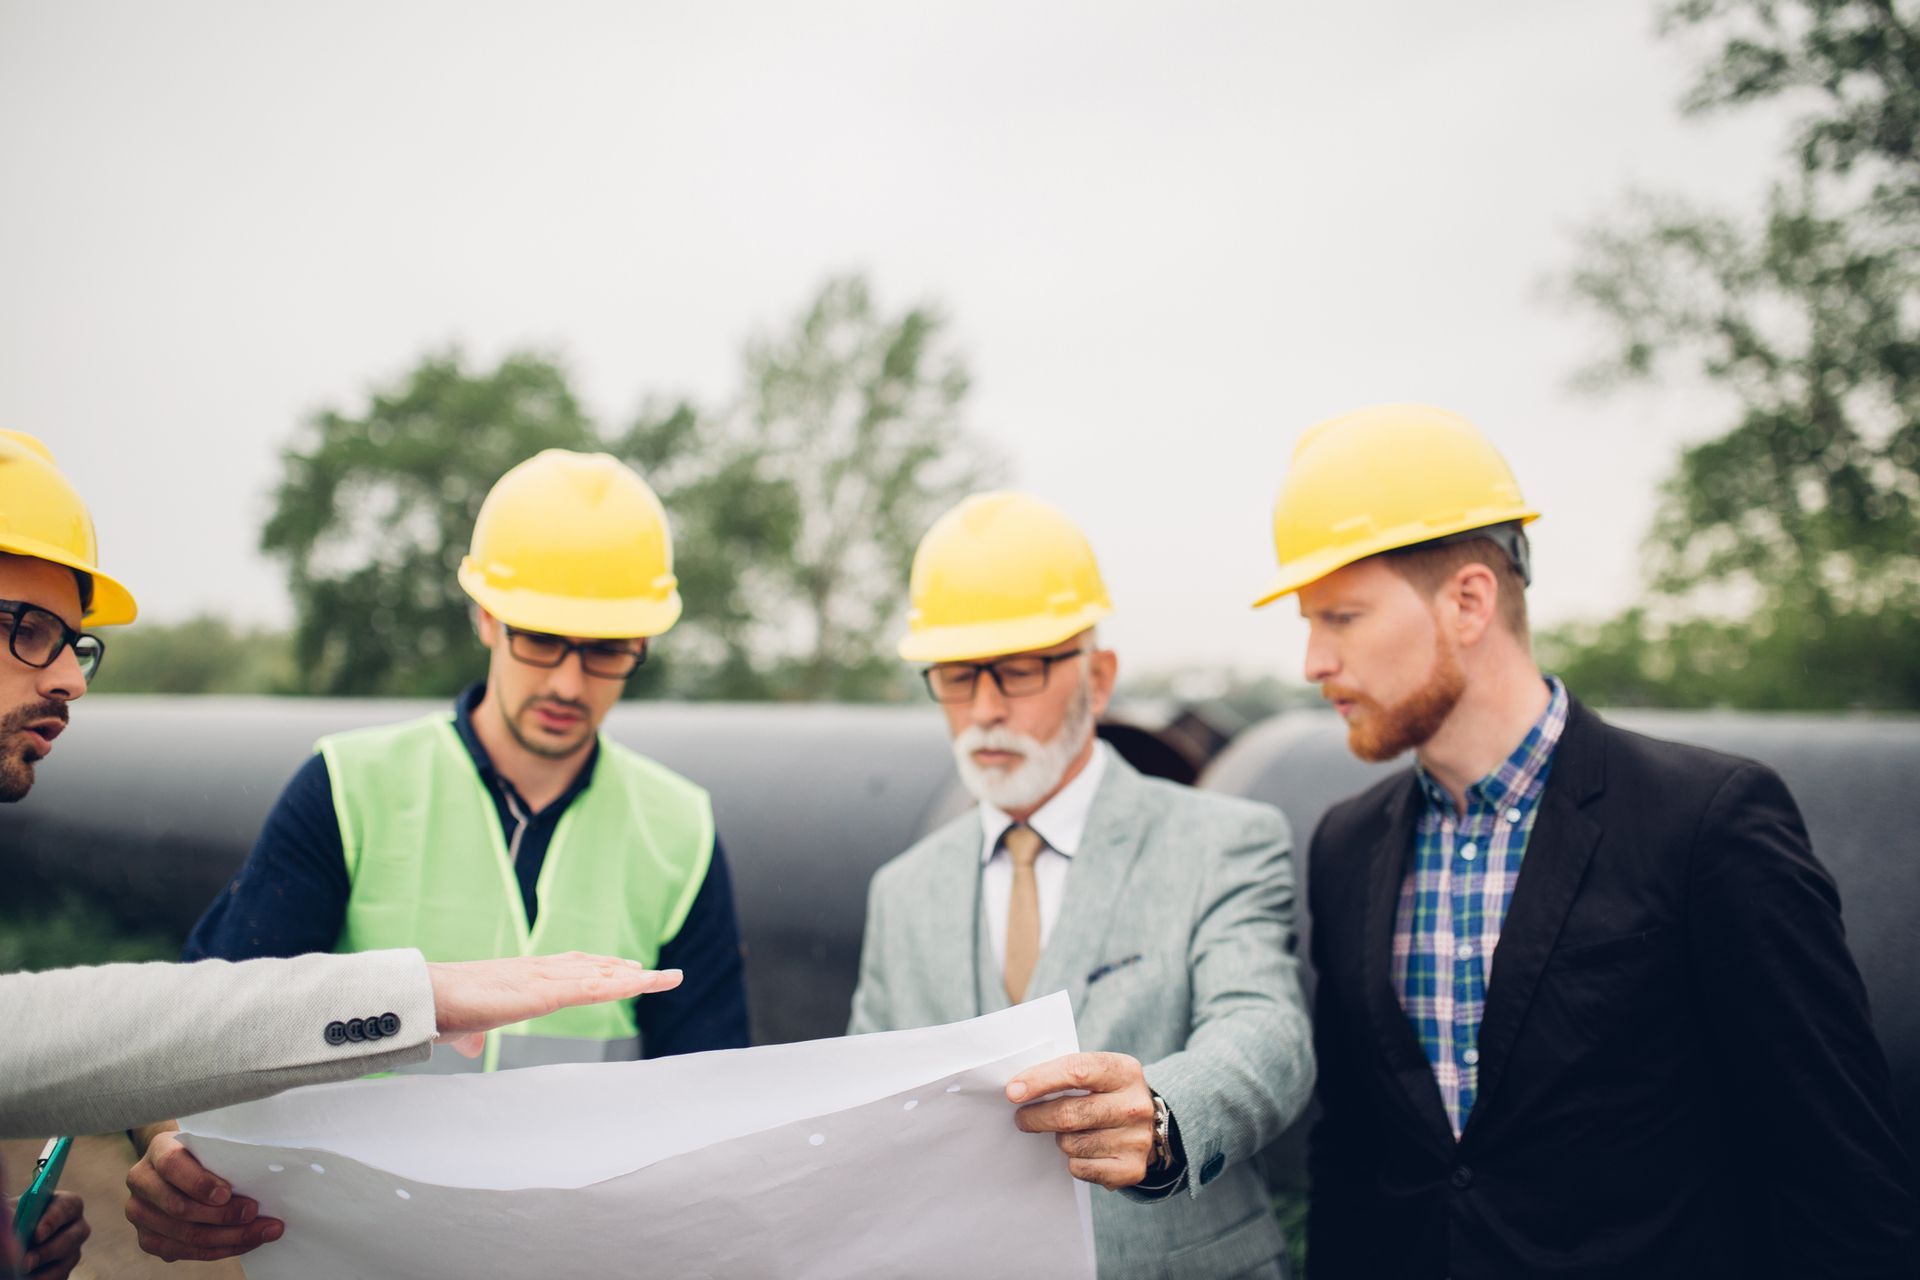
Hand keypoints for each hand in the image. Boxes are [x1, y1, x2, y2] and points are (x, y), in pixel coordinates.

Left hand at [19, 1190, 88, 1279]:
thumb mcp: (10, 1215)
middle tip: (25, 1262)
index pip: (67, 1207)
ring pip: (68, 1261)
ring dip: (44, 1271)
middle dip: (47, 1251)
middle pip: (72, 1237)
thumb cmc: (10, 1224)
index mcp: (64, 1205)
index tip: (36, 1235)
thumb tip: (16, 1231)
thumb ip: (13, 1217)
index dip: (53, 1220)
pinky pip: (60, 1277)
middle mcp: (75, 1226)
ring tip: (20, 1275)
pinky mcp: (65, 1269)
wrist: (9, 1246)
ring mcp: (73, 1250)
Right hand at [125, 1126, 282, 1261]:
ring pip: (185, 1235)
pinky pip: (185, 1252)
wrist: (176, 1163)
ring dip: (229, 1237)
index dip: (199, 1183)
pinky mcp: (148, 1239)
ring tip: (263, 1231)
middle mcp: (141, 1182)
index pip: (172, 1166)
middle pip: (180, 1208)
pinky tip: (245, 1242)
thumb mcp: (211, 1141)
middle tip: (256, 1214)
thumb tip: (264, 1171)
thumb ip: (225, 1154)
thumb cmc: (203, 1151)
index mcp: (158, 1150)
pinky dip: (219, 1250)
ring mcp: (140, 1214)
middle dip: (223, 1216)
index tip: (227, 1193)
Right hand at [428, 952, 682, 1056]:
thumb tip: (469, 1046)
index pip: (569, 967)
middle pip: (593, 967)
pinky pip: (591, 988)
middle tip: (655, 974)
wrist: (425, 997)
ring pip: (600, 976)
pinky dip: (619, 986)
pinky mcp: (543, 993)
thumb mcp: (464, 1026)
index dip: (597, 967)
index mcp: (521, 977)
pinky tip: (640, 985)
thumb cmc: (440, 1009)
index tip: (620, 968)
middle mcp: (538, 970)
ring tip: (666, 978)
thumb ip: (473, 1034)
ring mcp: (542, 978)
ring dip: (636, 978)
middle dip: (624, 971)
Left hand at [1005, 1051, 1155, 1188]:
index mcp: (1125, 1071)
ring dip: (1060, 1139)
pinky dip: (1074, 1161)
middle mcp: (1135, 1105)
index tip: (1013, 1092)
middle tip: (1022, 1118)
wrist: (1149, 1128)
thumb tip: (1018, 1090)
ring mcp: (1136, 1139)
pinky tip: (1085, 1150)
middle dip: (1037, 1117)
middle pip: (1069, 1114)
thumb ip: (1065, 1075)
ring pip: (1072, 1144)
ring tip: (1068, 1132)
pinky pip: (1081, 1168)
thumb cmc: (1108, 1095)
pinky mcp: (1131, 1169)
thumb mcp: (1098, 1074)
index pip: (1076, 1072)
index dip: (1040, 1081)